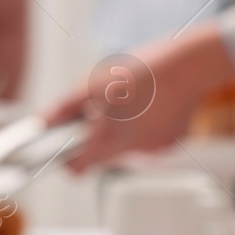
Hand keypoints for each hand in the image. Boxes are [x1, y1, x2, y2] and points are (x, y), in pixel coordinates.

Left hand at [49, 24, 234, 171]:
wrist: (191, 64)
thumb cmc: (144, 71)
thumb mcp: (93, 84)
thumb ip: (65, 108)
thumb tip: (43, 122)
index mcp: (109, 141)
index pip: (77, 170)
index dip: (67, 160)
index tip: (65, 148)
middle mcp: (131, 153)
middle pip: (102, 155)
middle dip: (98, 135)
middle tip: (102, 108)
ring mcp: (153, 150)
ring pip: (126, 147)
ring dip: (123, 130)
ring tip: (130, 101)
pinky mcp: (170, 143)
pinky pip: (149, 140)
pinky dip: (145, 127)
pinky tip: (150, 104)